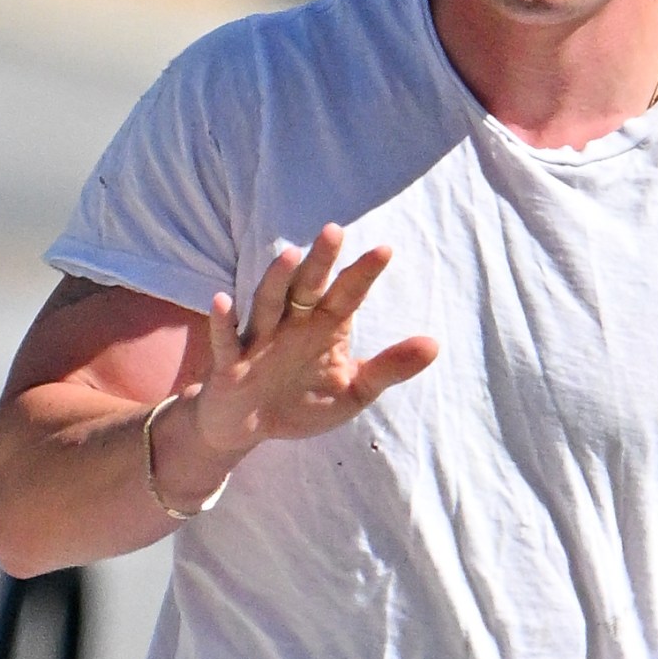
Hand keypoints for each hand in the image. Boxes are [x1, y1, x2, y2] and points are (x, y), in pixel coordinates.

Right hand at [181, 224, 439, 461]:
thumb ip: (389, 368)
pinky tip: (222, 300)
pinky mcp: (229, 364)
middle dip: (319, 262)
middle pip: (306, 288)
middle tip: (334, 231)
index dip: (363, 274)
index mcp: (324, 326)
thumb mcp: (353, 390)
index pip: (347, 295)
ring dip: (276, 280)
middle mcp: (292, 324)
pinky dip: (223, 322)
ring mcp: (259, 340)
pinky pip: (226, 340)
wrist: (247, 428)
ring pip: (267, 304)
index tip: (385, 250)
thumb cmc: (302, 401)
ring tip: (290, 256)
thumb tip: (435, 344)